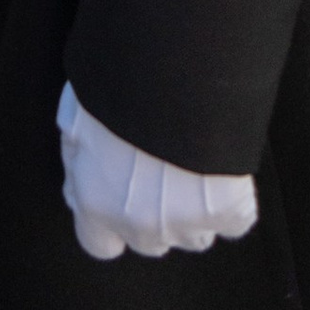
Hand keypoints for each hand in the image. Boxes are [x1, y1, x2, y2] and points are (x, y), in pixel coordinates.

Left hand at [55, 84, 257, 263]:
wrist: (173, 65)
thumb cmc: (117, 84)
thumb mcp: (76, 117)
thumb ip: (78, 163)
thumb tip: (76, 193)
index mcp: (97, 203)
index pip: (98, 244)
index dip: (109, 225)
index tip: (119, 199)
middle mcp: (139, 225)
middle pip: (148, 242)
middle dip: (152, 215)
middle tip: (160, 170)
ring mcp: (187, 223)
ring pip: (192, 237)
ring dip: (192, 211)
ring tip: (192, 164)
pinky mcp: (229, 211)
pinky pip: (233, 222)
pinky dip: (231, 203)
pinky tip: (222, 169)